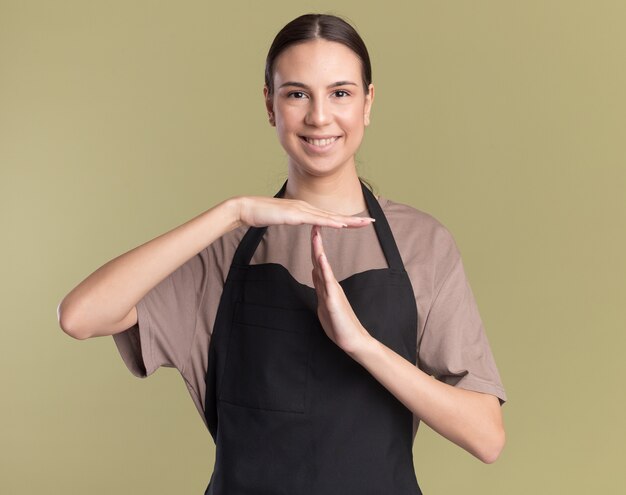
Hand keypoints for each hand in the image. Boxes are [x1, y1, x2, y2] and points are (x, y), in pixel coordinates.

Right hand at [234, 196, 374, 228]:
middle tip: (371, 222)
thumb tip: (301, 221)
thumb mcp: (282, 218)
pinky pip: (316, 220)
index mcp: (305, 210)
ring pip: (329, 217)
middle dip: (354, 219)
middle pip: (334, 215)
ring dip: (347, 220)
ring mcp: (301, 210)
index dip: (346, 219)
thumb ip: (294, 219)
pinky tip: (341, 225)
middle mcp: (306, 207)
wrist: (247, 208)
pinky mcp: (295, 215)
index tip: (360, 223)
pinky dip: (330, 222)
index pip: (329, 216)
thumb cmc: (262, 214)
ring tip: (363, 223)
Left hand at [310, 224, 371, 353]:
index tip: (311, 232)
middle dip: (315, 241)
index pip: (317, 262)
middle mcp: (330, 284)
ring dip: (318, 249)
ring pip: (323, 266)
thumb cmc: (338, 324)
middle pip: (319, 259)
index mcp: (326, 285)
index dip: (313, 247)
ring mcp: (332, 290)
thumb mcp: (324, 302)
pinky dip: (324, 268)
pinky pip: (327, 281)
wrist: (352, 340)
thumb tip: (314, 272)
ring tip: (316, 234)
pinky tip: (321, 257)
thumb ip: (320, 287)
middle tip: (313, 223)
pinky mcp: (333, 300)